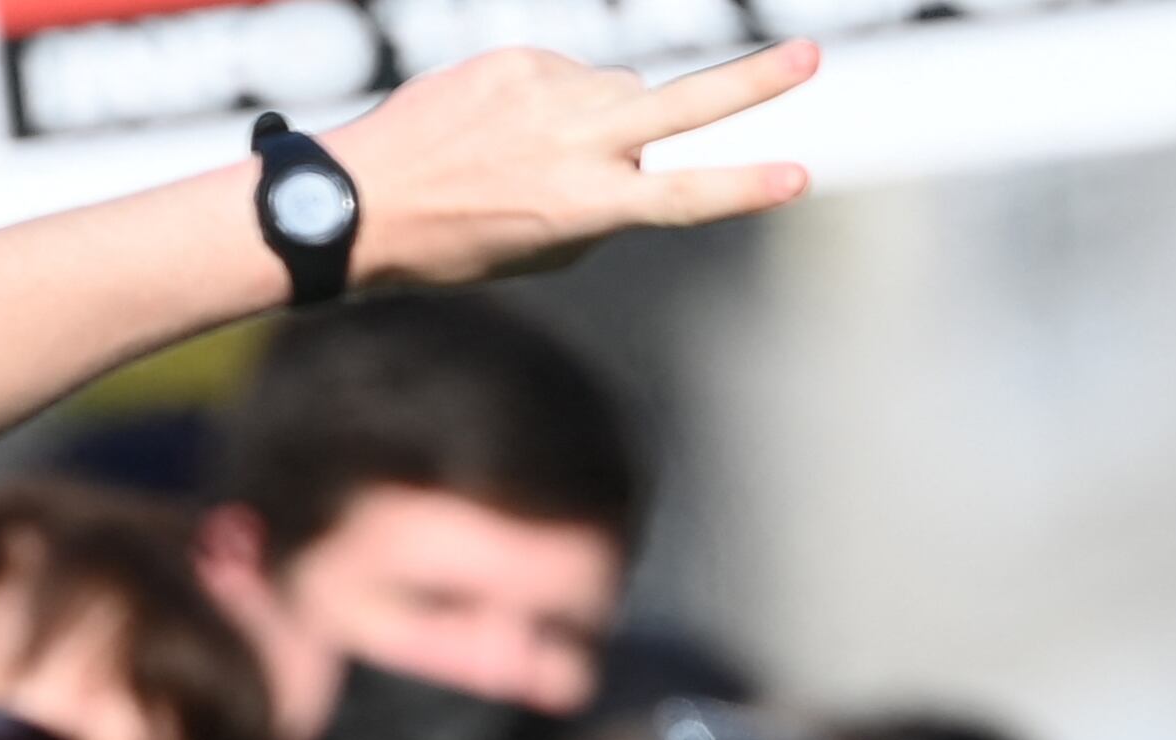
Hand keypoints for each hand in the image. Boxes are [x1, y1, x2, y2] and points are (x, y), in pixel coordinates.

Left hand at [333, 43, 817, 287]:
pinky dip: (554, 102)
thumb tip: (635, 148)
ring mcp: (547, 91)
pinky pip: (566, 76)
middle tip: (811, 55)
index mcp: (585, 205)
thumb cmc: (459, 242)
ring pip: (619, 92)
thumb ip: (605, 202)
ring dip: (606, 118)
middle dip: (754, 82)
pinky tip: (504, 130)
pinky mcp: (518, 59)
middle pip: (682, 104)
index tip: (798, 175)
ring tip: (537, 153)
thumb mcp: (546, 247)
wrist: (364, 197)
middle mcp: (574, 142)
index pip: (683, 195)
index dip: (744, 187)